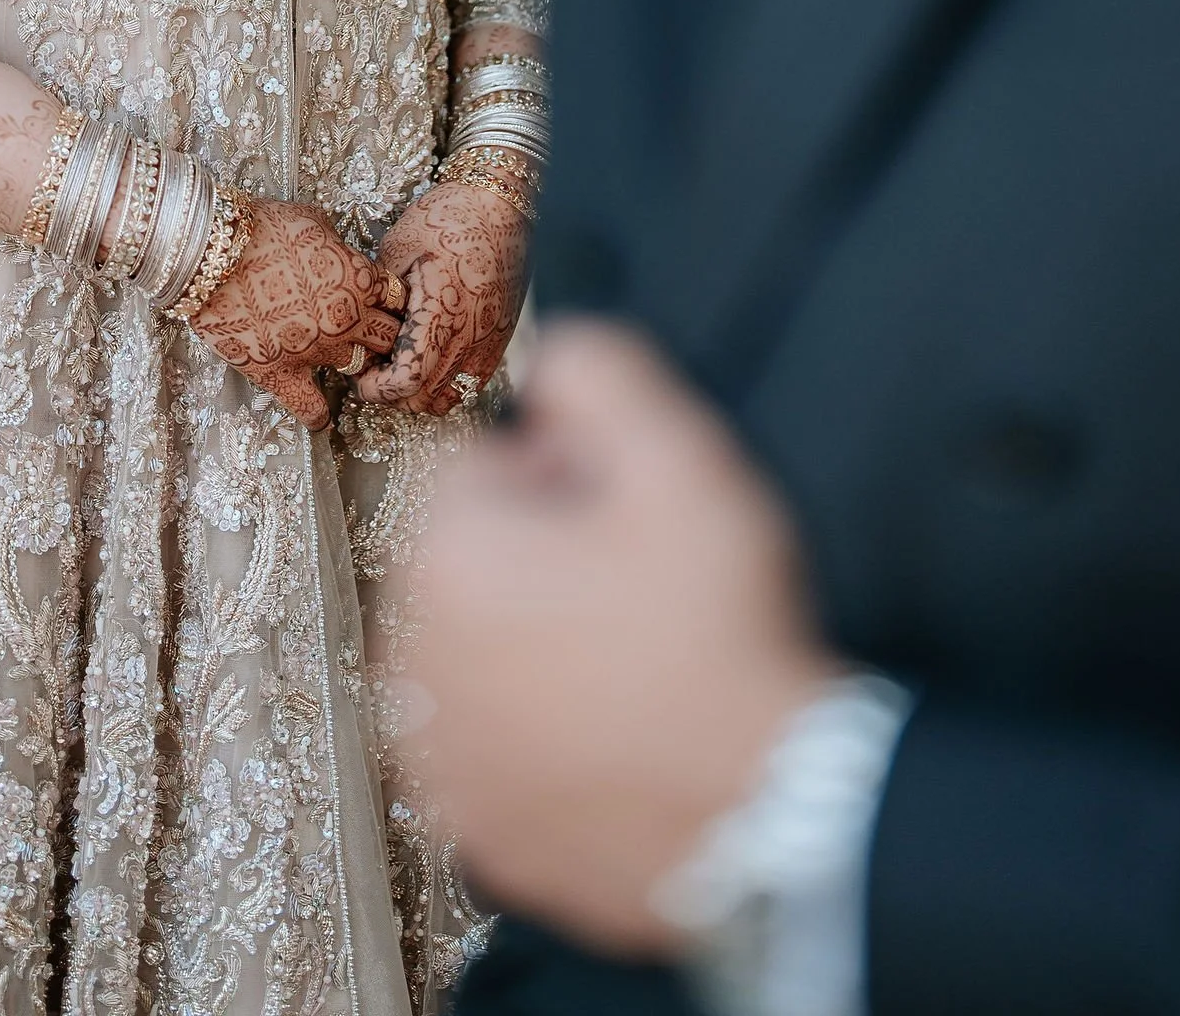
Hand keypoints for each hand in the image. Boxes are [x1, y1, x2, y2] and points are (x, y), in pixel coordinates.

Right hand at [187, 194, 404, 432]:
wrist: (213, 251)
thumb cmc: (261, 226)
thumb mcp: (311, 220)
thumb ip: (334, 240)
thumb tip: (336, 247)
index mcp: (359, 278)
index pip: (398, 298)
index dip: (391, 300)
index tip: (381, 304)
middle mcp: (348, 318)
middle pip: (391, 338)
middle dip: (387, 336)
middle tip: (374, 336)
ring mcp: (317, 350)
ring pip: (360, 370)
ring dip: (358, 366)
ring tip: (350, 365)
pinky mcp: (281, 373)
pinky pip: (311, 409)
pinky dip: (319, 415)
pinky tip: (320, 417)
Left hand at [354, 177, 525, 417]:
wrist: (503, 203)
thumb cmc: (451, 215)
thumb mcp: (400, 244)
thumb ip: (380, 289)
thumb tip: (361, 321)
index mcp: (442, 310)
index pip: (408, 379)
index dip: (377, 388)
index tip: (361, 375)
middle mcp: (470, 334)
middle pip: (425, 399)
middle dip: (392, 394)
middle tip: (374, 370)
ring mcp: (489, 340)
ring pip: (450, 397)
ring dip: (420, 392)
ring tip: (401, 365)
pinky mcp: (500, 338)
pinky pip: (471, 383)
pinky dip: (446, 383)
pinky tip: (430, 357)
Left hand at [400, 318, 845, 953]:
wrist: (766, 808)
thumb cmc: (718, 636)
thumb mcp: (677, 460)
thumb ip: (599, 372)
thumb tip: (551, 350)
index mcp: (446, 557)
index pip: (478, 463)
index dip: (561, 473)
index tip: (622, 514)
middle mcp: (413, 659)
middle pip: (470, 557)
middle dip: (539, 556)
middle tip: (636, 587)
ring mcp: (438, 756)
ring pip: (476, 652)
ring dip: (533, 644)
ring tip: (630, 663)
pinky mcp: (474, 828)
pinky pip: (489, 746)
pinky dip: (534, 736)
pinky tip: (610, 732)